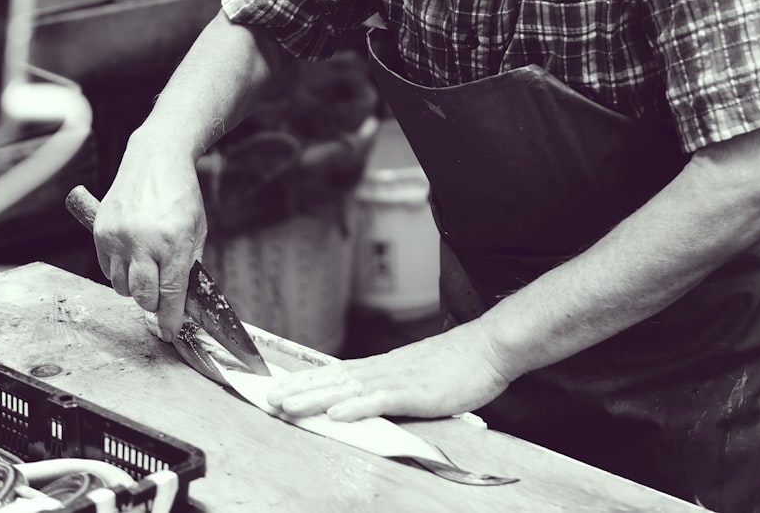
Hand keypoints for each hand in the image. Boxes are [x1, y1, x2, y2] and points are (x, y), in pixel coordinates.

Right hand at [92, 141, 206, 342]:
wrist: (155, 158)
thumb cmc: (181, 195)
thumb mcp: (197, 230)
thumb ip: (190, 267)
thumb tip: (183, 302)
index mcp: (173, 242)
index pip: (170, 294)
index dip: (170, 319)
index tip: (170, 333)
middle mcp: (142, 241)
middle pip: (142, 296)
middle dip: (153, 305)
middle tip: (161, 299)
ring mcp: (118, 236)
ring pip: (122, 287)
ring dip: (135, 288)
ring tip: (147, 269)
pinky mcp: (100, 231)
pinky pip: (107, 269)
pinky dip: (120, 271)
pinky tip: (132, 255)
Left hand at [266, 319, 514, 420]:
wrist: (489, 346)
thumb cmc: (460, 363)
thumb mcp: (420, 375)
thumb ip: (396, 387)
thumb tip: (375, 399)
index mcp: (384, 366)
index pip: (336, 373)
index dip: (307, 381)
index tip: (281, 387)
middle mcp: (384, 369)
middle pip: (333, 380)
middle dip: (299, 390)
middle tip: (270, 398)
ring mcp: (398, 379)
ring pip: (347, 389)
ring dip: (315, 398)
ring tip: (288, 406)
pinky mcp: (415, 391)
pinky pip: (379, 400)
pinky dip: (355, 406)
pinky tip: (335, 413)